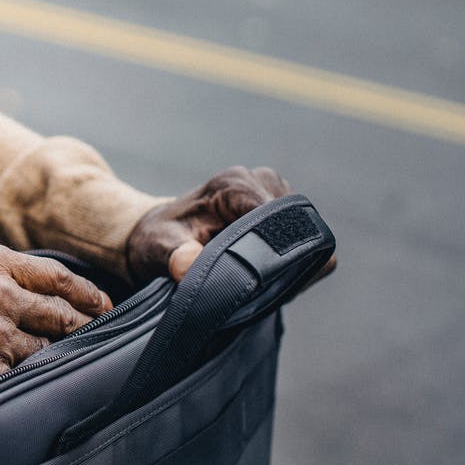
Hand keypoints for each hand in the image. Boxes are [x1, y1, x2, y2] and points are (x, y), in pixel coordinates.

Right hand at [0, 243, 111, 428]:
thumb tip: (27, 301)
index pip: (55, 277)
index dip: (86, 296)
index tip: (103, 308)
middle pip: (62, 315)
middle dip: (83, 331)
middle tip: (98, 344)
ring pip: (46, 353)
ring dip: (52, 364)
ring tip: (56, 374)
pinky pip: (20, 383)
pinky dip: (24, 389)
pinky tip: (20, 396)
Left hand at [126, 166, 336, 282]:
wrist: (162, 235)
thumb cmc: (160, 239)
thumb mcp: (158, 248)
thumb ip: (174, 256)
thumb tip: (188, 265)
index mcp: (233, 185)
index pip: (274, 218)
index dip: (269, 252)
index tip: (254, 280)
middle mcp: (260, 181)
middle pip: (295, 226)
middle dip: (279, 258)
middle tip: (253, 283)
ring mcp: (276, 193)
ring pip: (305, 235)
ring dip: (284, 260)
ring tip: (254, 276)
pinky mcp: (285, 210)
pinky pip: (306, 239)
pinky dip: (288, 259)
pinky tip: (263, 270)